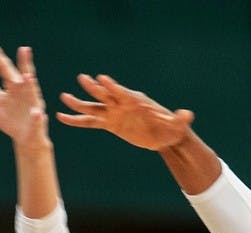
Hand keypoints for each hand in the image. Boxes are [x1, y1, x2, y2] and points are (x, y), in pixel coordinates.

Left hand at [0, 43, 48, 149]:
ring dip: (31, 85)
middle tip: (23, 50)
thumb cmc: (8, 117)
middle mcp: (23, 91)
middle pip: (20, 75)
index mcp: (12, 85)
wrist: (23, 137)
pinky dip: (37, 116)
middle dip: (22, 63)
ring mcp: (32, 104)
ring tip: (28, 76)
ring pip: (32, 92)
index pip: (3, 68)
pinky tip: (36, 113)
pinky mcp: (37, 119)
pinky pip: (37, 118)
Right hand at [57, 74, 194, 150]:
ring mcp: (114, 113)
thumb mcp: (176, 125)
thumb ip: (180, 119)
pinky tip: (62, 118)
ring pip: (94, 107)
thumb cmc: (171, 128)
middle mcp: (122, 104)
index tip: (101, 79)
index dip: (113, 87)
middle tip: (83, 79)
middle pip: (105, 95)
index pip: (122, 92)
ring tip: (63, 97)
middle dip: (95, 88)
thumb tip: (188, 115)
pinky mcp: (110, 123)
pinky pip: (91, 122)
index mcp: (135, 101)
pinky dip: (77, 121)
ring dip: (79, 103)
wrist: (165, 135)